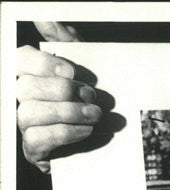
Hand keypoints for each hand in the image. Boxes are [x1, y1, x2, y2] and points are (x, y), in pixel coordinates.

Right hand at [16, 23, 100, 172]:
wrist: (109, 146)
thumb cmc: (90, 102)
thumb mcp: (84, 70)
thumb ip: (66, 43)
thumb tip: (46, 18)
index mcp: (31, 76)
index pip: (20, 60)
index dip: (42, 64)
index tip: (72, 71)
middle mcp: (23, 100)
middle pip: (24, 88)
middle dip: (61, 91)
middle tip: (92, 97)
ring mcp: (25, 126)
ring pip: (29, 112)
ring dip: (67, 112)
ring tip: (95, 114)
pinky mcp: (34, 150)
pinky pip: (37, 139)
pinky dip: (64, 132)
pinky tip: (86, 130)